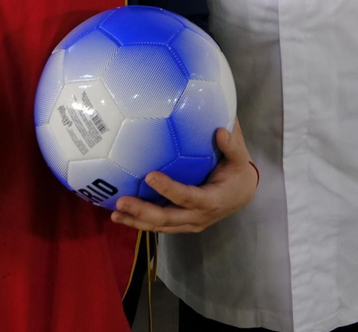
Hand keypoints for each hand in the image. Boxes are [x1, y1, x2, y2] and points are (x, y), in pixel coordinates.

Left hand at [111, 121, 257, 234]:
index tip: (149, 176)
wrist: (243, 194)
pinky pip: (160, 226)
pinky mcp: (182, 225)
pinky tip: (122, 216)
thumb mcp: (240, 158)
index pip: (187, 197)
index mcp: (211, 200)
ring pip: (160, 226)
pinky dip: (141, 222)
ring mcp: (189, 224)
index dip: (168, 189)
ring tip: (115, 214)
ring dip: (137, 221)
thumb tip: (220, 130)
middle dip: (143, 212)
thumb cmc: (238, 172)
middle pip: (167, 218)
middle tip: (121, 202)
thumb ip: (232, 146)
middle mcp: (198, 217)